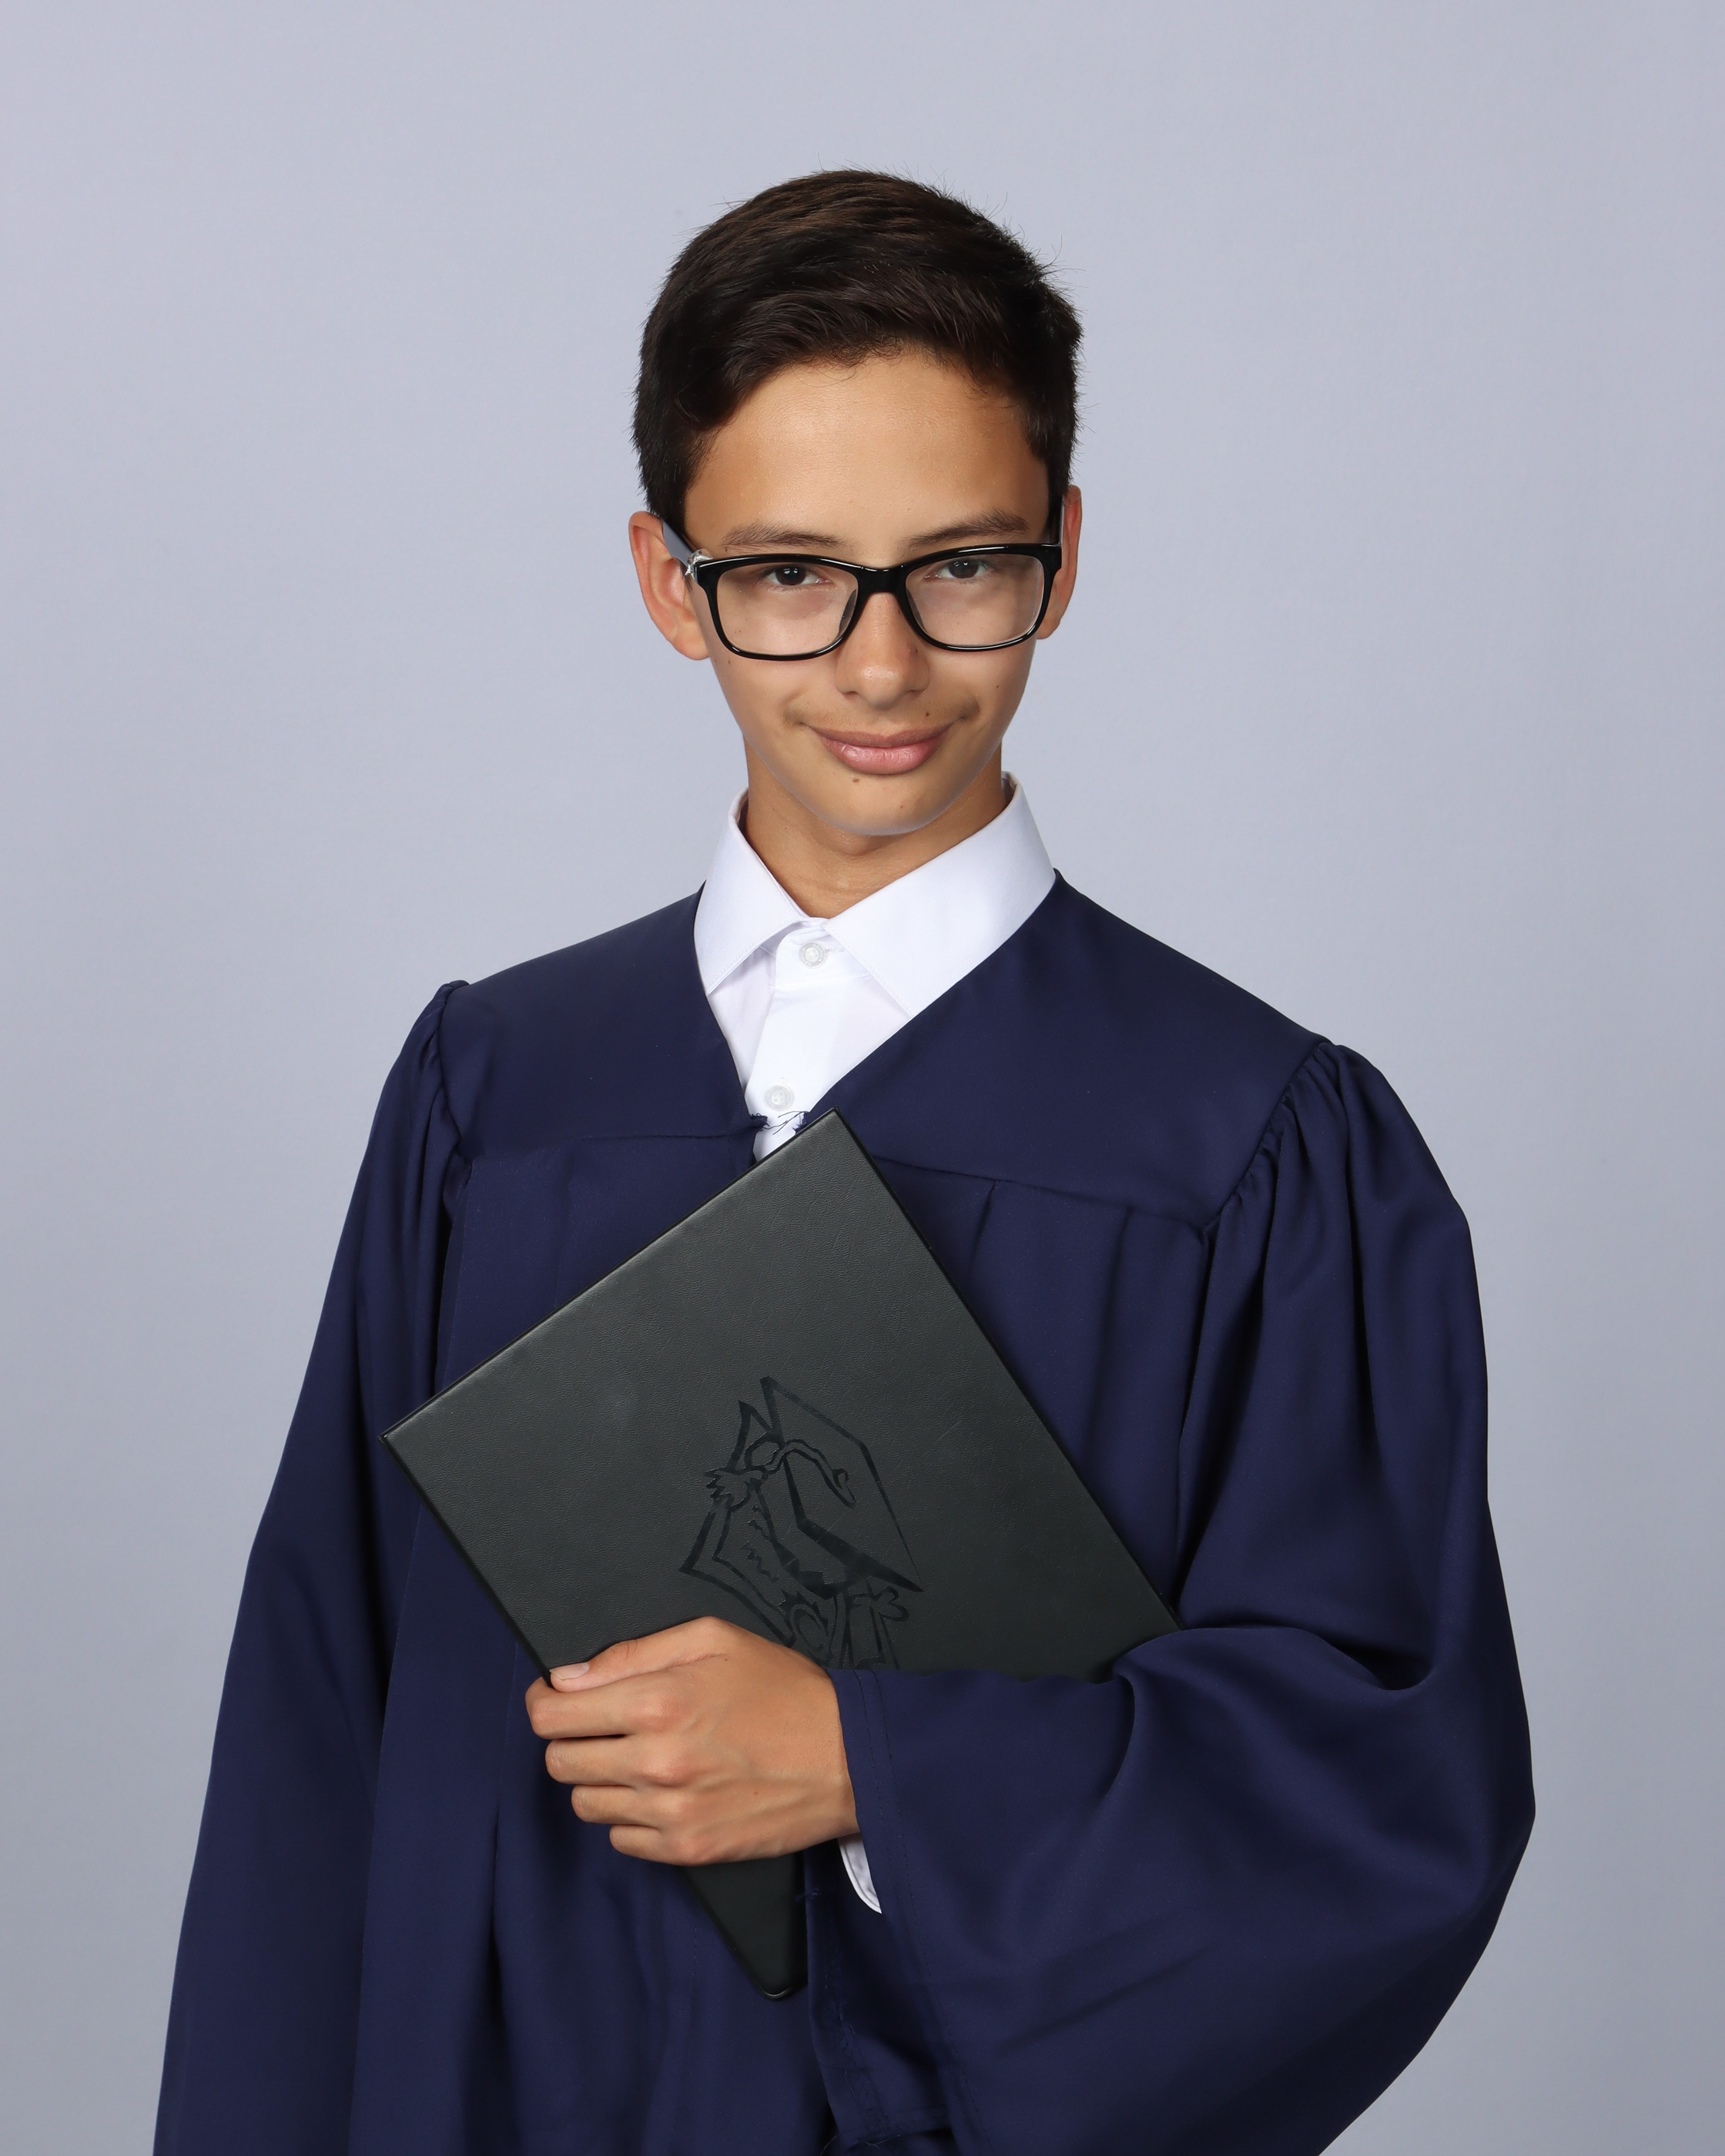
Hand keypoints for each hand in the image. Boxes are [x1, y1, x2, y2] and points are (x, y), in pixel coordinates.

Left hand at [524, 1616, 858, 1864]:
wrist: (846, 1758)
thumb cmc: (784, 1691)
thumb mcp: (713, 1639)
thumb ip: (633, 1653)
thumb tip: (570, 1677)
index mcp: (657, 1701)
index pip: (553, 1715)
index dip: (546, 1702)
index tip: (558, 1699)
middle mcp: (654, 1762)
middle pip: (559, 1762)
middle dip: (571, 1739)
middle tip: (603, 1726)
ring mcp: (669, 1813)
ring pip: (585, 1803)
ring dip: (599, 1779)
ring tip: (638, 1757)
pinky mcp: (687, 1850)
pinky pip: (620, 1839)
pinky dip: (629, 1816)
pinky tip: (661, 1791)